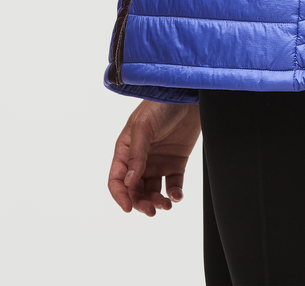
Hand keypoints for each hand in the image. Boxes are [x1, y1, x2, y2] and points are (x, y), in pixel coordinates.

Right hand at [108, 100, 200, 215]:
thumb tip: (130, 182)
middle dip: (141, 203)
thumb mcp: (143, 127)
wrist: (187, 94)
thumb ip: (136, 155)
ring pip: (153, 191)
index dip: (120, 195)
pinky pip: (173, 184)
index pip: (117, 179)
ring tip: (166, 204)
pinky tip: (176, 196)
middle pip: (135, 190)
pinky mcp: (176, 162)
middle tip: (151, 210)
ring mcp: (159, 161)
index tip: (128, 207)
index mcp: (126, 149)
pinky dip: (174, 194)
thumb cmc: (160, 104)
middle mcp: (141, 159)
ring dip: (157, 201)